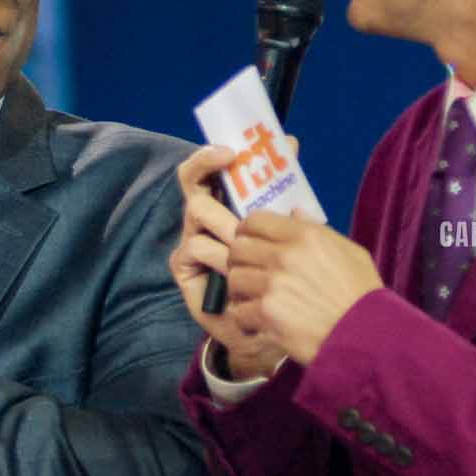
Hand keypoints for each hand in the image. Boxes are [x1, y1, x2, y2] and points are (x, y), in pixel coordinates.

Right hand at [169, 145, 288, 379]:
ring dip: (225, 219)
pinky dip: (216, 254)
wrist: (268, 329)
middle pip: (192, 180)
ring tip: (245, 236)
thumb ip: (288, 195)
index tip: (235, 146)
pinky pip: (194, 246)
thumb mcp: (290, 235)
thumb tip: (292, 147)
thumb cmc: (280, 281)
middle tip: (228, 156)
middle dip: (206, 163)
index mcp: (229, 206)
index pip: (219, 170)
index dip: (222, 153)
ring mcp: (193, 239)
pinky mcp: (184, 266)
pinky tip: (231, 268)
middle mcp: (207, 218)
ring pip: (198, 209)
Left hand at [223, 211, 383, 364]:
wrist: (368, 336)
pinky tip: (260, 321)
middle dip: (241, 261)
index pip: (254, 221)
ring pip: (234, 278)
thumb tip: (293, 213)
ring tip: (257, 299)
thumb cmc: (362, 295)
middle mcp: (284, 256)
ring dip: (242, 291)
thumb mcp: (349, 252)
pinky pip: (237, 310)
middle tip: (251, 274)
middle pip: (237, 248)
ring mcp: (272, 285)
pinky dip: (246, 318)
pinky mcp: (265, 313)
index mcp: (305, 236)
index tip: (251, 244)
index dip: (247, 232)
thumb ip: (317, 230)